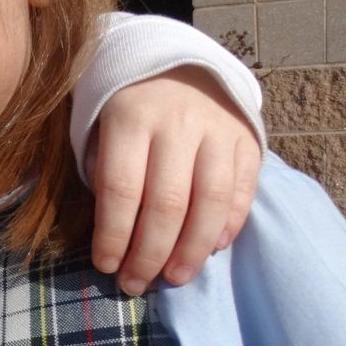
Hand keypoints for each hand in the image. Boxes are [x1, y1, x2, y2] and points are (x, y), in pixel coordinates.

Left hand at [89, 65, 258, 294]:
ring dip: (192, 249)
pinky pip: (243, 190)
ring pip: (211, 201)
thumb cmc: (126, 107)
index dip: (114, 235)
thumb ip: (105, 172)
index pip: (122, 189)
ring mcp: (218, 130)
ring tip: (174, 278)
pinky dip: (230, 225)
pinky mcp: (247, 137)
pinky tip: (211, 248)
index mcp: (131, 117)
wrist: (178, 61)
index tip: (105, 266)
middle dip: (150, 254)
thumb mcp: (98, 127)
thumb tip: (115, 234)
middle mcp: (178, 122)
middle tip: (136, 284)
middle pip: (168, 203)